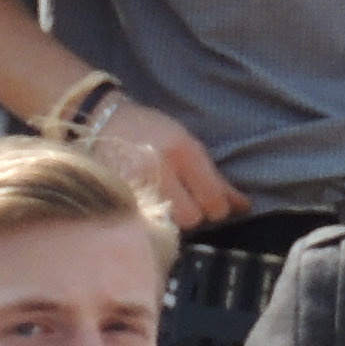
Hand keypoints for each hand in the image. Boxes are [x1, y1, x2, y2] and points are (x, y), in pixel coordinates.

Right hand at [89, 95, 244, 229]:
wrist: (101, 121)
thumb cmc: (150, 131)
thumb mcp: (185, 144)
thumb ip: (211, 177)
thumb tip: (243, 207)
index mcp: (183, 151)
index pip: (212, 197)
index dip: (219, 209)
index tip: (215, 207)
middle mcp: (160, 168)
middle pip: (191, 217)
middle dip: (192, 214)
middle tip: (186, 204)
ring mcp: (134, 185)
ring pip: (167, 225)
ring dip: (169, 220)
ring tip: (163, 205)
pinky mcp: (115, 197)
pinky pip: (142, 224)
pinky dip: (148, 221)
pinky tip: (146, 209)